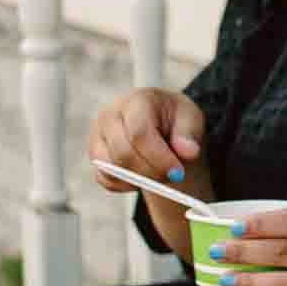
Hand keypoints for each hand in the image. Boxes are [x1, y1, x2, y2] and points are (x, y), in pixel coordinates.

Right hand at [88, 86, 207, 189]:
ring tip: (160, 171)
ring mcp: (97, 135)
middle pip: (123, 153)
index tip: (177, 172)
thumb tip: (189, 152)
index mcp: (137, 100)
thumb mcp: (191, 120)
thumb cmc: (176, 120)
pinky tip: (144, 175)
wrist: (161, 124)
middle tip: (173, 177)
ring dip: (140, 179)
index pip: (139, 133)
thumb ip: (190, 134)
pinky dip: (126, 185)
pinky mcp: (95, 154)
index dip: (158, 157)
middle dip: (151, 171)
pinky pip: (106, 179)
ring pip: (112, 168)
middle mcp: (110, 114)